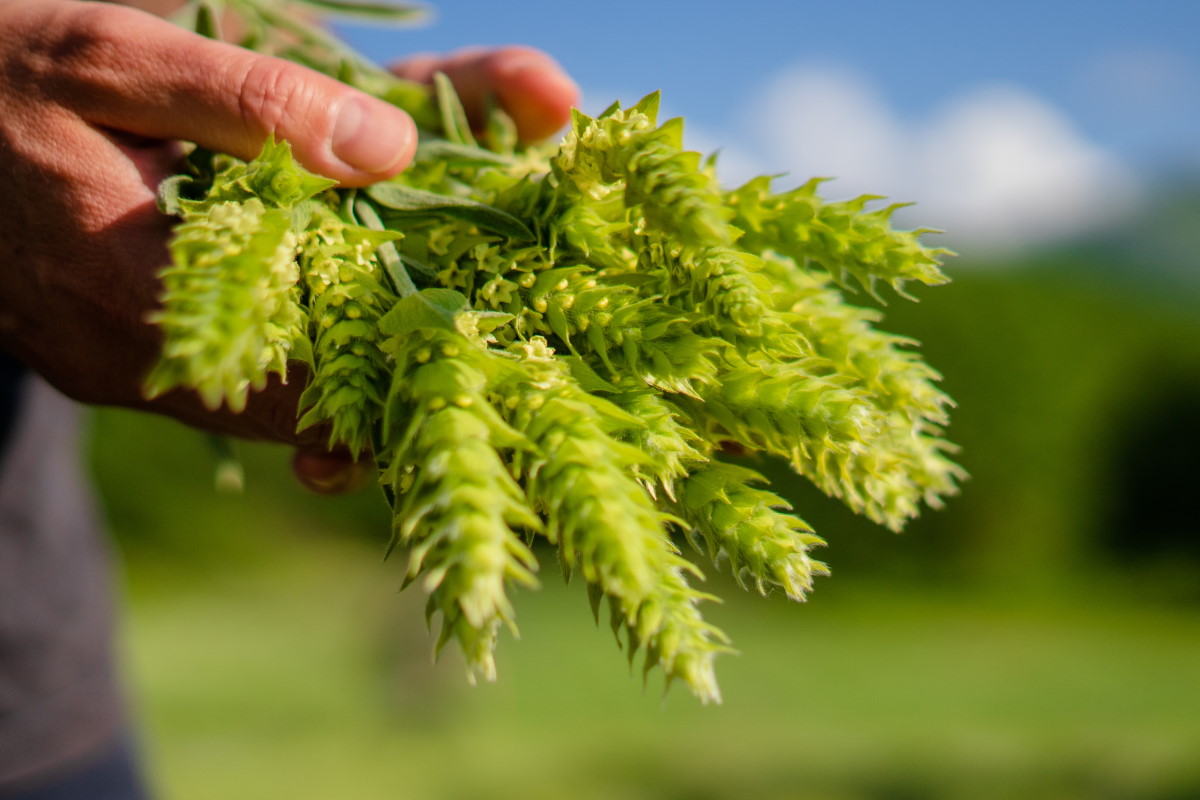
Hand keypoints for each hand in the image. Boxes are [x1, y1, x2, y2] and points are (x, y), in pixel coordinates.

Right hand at [0, 0, 577, 492]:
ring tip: (424, 331)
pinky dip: (294, 357)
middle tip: (474, 346)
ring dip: (348, 371)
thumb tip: (391, 146)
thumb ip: (254, 101)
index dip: (401, 369)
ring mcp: (123, 374)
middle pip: (300, 411)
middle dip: (391, 379)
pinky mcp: (119, 364)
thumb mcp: (119, 56)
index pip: (303, 380)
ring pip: (270, 406)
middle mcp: (132, 363)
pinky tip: (336, 314)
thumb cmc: (2, 76)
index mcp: (131, 292)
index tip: (478, 342)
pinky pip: (231, 387)